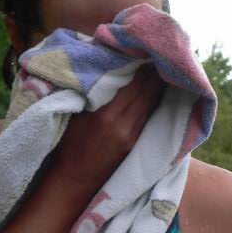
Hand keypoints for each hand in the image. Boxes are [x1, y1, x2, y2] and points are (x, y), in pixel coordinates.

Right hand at [51, 65, 163, 191]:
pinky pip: (148, 118)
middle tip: (161, 55)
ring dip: (158, 87)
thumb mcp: (75, 115)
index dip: (142, 68)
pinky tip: (158, 91)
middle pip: (146, 94)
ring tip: (164, 69)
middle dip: (154, 74)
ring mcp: (132, 136)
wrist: (73, 180)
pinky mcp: (135, 144)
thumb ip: (91, 93)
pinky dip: (154, 102)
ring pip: (150, 105)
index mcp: (106, 116)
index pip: (132, 86)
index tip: (147, 52)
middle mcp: (123, 126)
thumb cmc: (68, 144)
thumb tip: (105, 69)